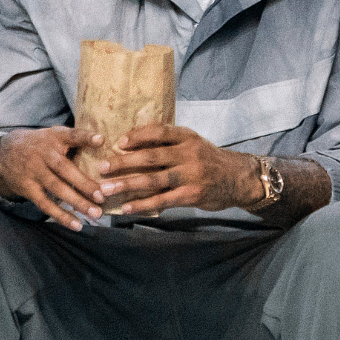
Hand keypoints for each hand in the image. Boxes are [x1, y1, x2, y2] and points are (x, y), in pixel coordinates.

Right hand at [0, 126, 105, 230]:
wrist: (4, 153)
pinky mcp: (28, 188)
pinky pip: (45, 204)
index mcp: (54, 137)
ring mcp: (34, 172)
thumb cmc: (40, 145)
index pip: (71, 135)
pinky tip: (77, 225)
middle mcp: (44, 154)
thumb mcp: (54, 135)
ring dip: (77, 202)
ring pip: (57, 188)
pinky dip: (61, 216)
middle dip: (84, 183)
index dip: (86, 137)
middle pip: (65, 169)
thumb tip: (106, 144)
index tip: (101, 140)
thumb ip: (75, 140)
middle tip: (102, 195)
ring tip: (96, 213)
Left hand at [98, 124, 262, 214]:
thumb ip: (170, 142)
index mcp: (187, 137)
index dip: (137, 136)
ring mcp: (191, 175)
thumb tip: (132, 142)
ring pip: (153, 179)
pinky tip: (126, 207)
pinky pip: (162, 200)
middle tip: (102, 167)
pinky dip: (142, 204)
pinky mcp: (191, 195)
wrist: (238, 179)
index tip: (118, 142)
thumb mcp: (193, 143)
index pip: (159, 132)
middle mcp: (189, 154)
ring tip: (106, 189)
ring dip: (127, 184)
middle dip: (123, 162)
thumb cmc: (209, 160)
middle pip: (151, 157)